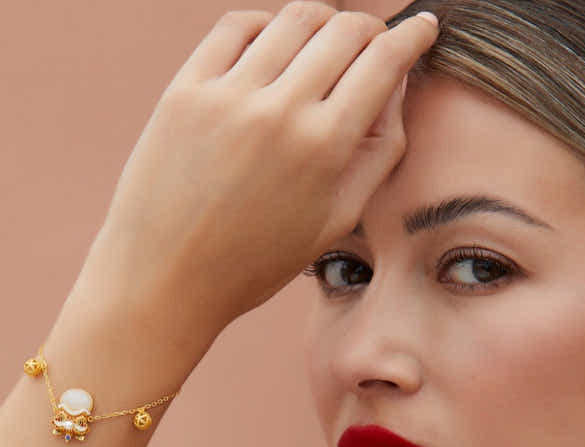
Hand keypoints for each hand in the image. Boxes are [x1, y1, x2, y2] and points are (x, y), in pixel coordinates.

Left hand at [75, 4, 437, 337]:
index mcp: (324, 148)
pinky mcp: (185, 91)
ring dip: (322, 21)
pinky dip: (266, 25)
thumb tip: (396, 88)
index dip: (412, 37)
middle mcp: (279, 111)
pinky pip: (237, 27)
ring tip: (323, 44)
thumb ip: (377, 154)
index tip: (422, 28)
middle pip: (345, 30)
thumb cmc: (251, 264)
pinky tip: (271, 48)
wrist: (163, 281)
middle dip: (370, 29)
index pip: (384, 61)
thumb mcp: (332, 223)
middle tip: (371, 43)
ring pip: (294, 19)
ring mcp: (228, 96)